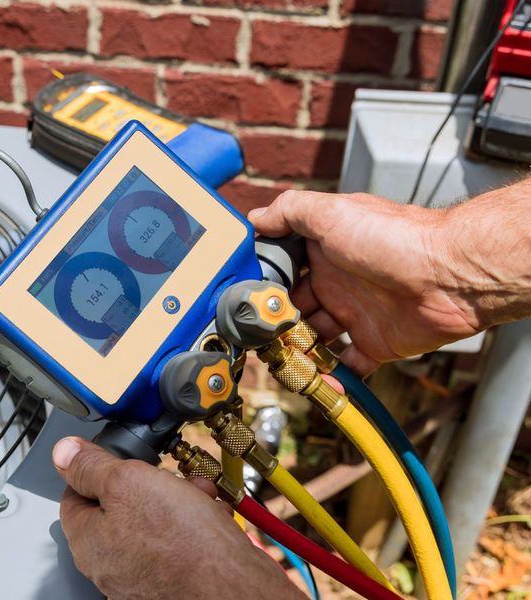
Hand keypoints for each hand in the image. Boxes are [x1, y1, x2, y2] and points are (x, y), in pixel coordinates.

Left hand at [53, 436, 305, 599]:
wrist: (233, 584)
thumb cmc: (182, 541)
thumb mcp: (128, 482)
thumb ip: (92, 466)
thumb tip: (63, 452)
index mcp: (89, 542)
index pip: (75, 494)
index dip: (97, 469)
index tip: (118, 457)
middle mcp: (111, 563)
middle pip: (120, 504)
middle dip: (149, 482)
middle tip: (167, 476)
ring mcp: (141, 573)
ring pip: (153, 518)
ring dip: (177, 497)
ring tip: (197, 494)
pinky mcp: (171, 577)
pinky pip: (175, 537)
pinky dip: (192, 519)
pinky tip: (208, 514)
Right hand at [249, 190, 481, 374]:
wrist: (447, 274)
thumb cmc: (392, 238)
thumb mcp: (331, 213)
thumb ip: (290, 211)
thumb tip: (256, 218)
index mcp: (324, 255)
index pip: (285, 273)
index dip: (267, 288)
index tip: (249, 304)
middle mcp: (338, 285)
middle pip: (297, 311)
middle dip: (278, 326)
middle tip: (261, 341)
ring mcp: (356, 315)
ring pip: (317, 340)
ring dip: (300, 353)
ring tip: (282, 364)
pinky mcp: (376, 343)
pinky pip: (350, 365)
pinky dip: (335, 377)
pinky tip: (319, 381)